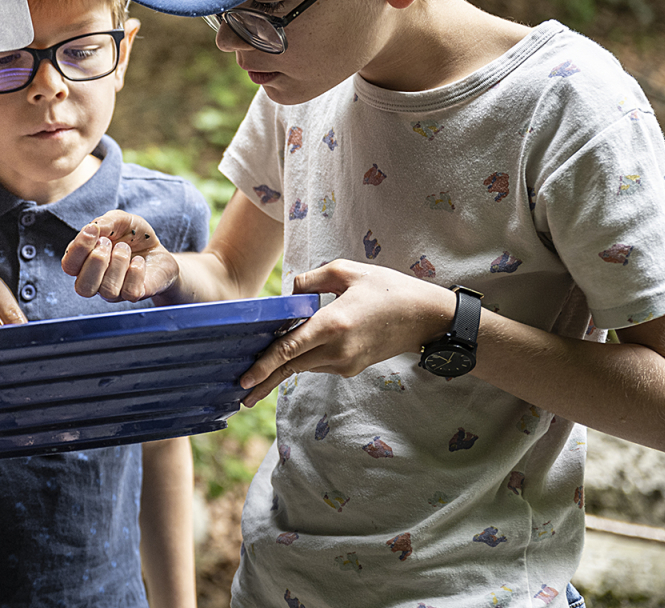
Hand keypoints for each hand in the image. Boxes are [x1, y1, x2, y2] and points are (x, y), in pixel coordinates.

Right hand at [60, 210, 181, 302]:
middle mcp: (96, 282)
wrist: (158, 249)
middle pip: (82, 288)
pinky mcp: (135, 295)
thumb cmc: (133, 237)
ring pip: (108, 290)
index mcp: (84, 263)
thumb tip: (93, 228)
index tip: (94, 230)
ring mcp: (115, 292)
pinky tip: (138, 261)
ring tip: (125, 249)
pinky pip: (130, 292)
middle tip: (109, 243)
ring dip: (118, 263)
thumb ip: (105, 222)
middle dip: (96, 261)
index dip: (79, 248)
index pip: (69, 266)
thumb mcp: (120, 221)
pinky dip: (136, 271)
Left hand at [238, 259, 453, 405]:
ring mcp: (346, 363)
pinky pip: (318, 364)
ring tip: (256, 373)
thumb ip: (312, 279)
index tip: (244, 378)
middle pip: (290, 367)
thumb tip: (290, 292)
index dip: (264, 364)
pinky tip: (290, 355)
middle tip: (239, 394)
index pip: (290, 348)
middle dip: (263, 380)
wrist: (426, 318)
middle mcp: (338, 350)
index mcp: (333, 324)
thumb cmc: (388, 289)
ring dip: (282, 366)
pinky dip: (302, 360)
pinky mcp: (351, 369)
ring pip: (303, 365)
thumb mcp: (348, 271)